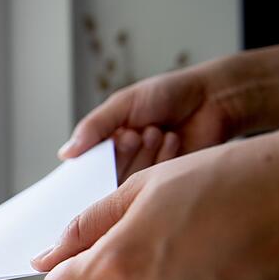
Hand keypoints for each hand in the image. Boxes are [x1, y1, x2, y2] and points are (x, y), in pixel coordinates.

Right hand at [59, 57, 253, 182]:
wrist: (213, 99)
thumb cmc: (168, 94)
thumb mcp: (124, 103)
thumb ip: (94, 127)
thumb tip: (65, 154)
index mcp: (106, 141)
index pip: (86, 165)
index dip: (92, 161)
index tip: (109, 143)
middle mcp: (122, 160)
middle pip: (107, 175)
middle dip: (123, 152)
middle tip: (135, 133)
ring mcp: (144, 174)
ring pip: (129, 181)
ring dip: (144, 154)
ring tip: (156, 131)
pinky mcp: (166, 185)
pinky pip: (153, 185)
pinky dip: (162, 160)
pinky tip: (172, 139)